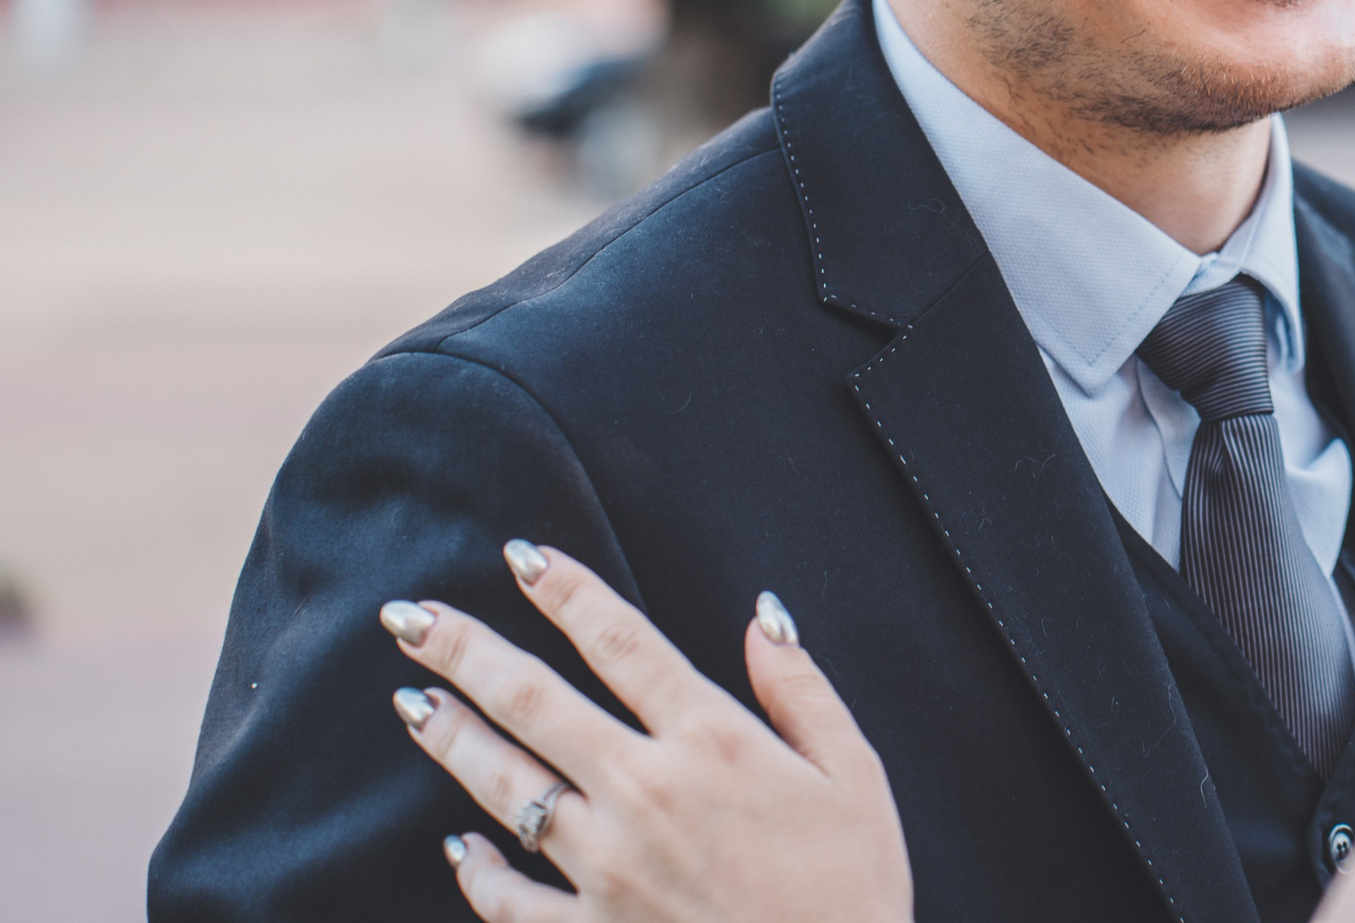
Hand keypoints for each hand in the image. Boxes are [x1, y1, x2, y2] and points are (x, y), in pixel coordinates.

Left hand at [378, 544, 913, 922]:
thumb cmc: (854, 886)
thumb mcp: (855, 774)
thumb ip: (802, 689)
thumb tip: (762, 615)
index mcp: (712, 741)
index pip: (621, 641)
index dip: (566, 591)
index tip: (521, 556)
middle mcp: (645, 793)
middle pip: (533, 702)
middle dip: (464, 650)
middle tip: (410, 614)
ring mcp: (607, 868)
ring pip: (505, 786)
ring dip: (450, 738)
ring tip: (410, 700)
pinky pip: (509, 899)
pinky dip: (476, 872)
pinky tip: (456, 846)